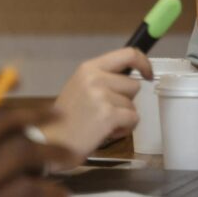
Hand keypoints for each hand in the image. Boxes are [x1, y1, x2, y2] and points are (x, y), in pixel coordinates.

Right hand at [40, 47, 152, 163]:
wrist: (49, 143)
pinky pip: (133, 119)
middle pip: (134, 85)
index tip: (148, 73)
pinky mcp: (108, 115)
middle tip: (104, 111)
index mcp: (89, 68)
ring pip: (133, 104)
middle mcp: (95, 78)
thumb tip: (134, 72)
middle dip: (125, 100)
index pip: (128, 54)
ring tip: (101, 123)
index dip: (144, 63)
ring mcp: (101, 96)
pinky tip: (105, 132)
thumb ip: (103, 77)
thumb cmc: (67, 118)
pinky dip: (124, 129)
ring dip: (123, 116)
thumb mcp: (80, 87)